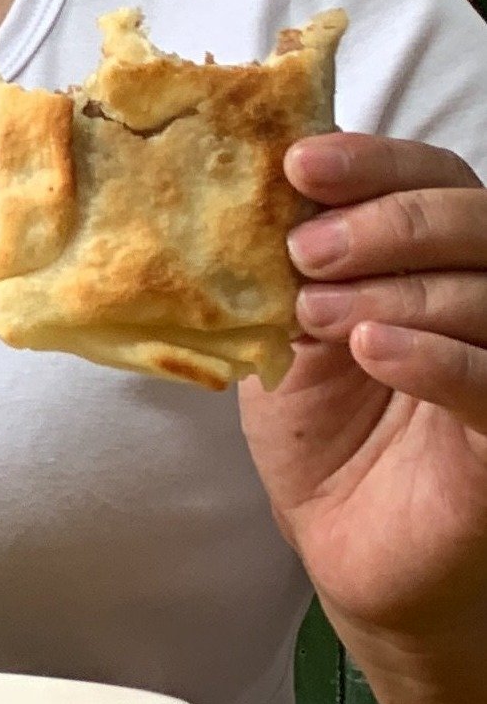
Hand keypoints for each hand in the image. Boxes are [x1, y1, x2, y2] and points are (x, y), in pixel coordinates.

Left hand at [244, 134, 486, 643]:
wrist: (345, 541)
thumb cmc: (323, 428)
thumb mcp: (289, 331)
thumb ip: (284, 266)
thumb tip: (241, 188)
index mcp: (441, 258)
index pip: (436, 178)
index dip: (376, 162)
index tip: (299, 164)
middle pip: (475, 221)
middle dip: (386, 223)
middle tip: (308, 249)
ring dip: (395, 291)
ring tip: (313, 311)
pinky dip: (438, 358)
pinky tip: (375, 348)